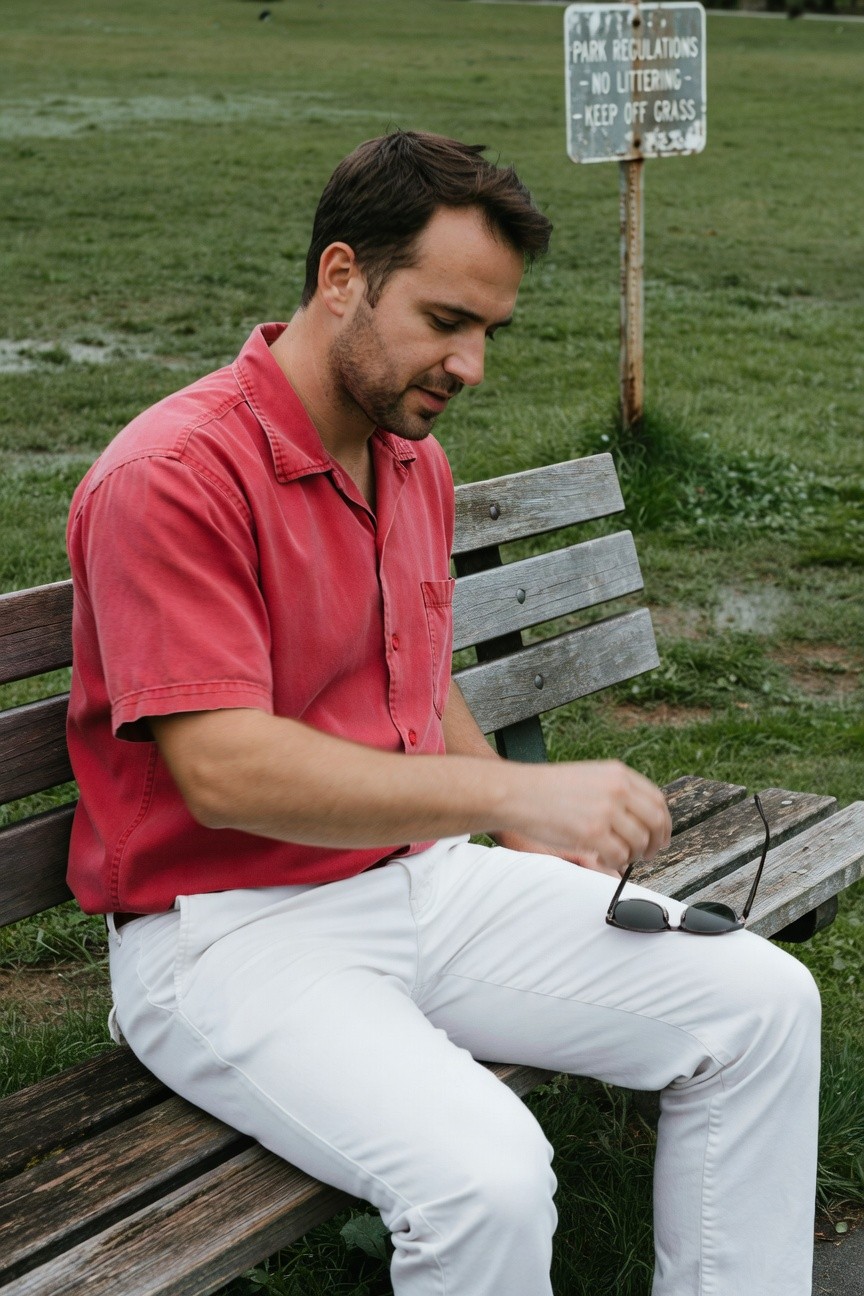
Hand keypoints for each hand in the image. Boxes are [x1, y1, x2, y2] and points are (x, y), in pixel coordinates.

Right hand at [499, 759, 670, 876]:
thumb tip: (640, 820)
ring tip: (617, 855)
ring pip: (639, 842)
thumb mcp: (589, 777)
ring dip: (633, 855)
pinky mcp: (592, 832)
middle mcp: (617, 789)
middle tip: (647, 854)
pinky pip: (619, 856)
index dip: (663, 823)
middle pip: (655, 822)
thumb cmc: (547, 789)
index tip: (660, 837)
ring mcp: (606, 811)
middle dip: (655, 843)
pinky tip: (600, 857)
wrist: (517, 793)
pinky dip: (615, 862)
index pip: (657, 800)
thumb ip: (616, 792)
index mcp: (618, 774)